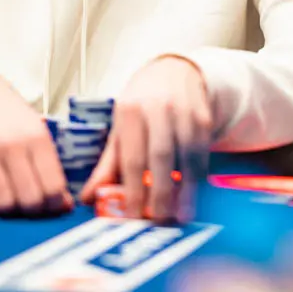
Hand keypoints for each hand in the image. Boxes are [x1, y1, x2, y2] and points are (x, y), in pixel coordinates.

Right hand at [0, 64, 70, 215]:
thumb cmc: (7, 113)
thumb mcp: (35, 127)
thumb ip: (48, 162)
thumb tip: (63, 202)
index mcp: (36, 136)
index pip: (53, 186)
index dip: (58, 204)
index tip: (59, 206)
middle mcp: (11, 145)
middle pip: (30, 200)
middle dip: (37, 211)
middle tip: (38, 208)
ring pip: (4, 205)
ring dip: (13, 211)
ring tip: (17, 202)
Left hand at [80, 56, 211, 222]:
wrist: (174, 71)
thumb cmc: (142, 104)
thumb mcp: (120, 127)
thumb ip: (108, 164)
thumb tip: (88, 198)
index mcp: (129, 111)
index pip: (131, 158)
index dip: (133, 191)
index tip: (133, 217)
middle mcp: (158, 108)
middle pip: (160, 158)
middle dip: (161, 194)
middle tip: (159, 221)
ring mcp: (184, 111)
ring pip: (186, 157)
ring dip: (185, 190)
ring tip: (179, 215)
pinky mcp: (203, 117)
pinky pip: (202, 152)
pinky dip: (198, 176)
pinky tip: (192, 193)